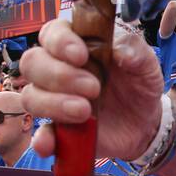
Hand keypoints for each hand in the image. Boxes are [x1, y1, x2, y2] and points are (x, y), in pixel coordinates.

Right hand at [20, 19, 164, 159]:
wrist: (145, 122)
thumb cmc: (138, 83)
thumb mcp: (145, 63)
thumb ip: (134, 50)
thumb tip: (121, 49)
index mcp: (75, 44)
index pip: (52, 33)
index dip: (60, 42)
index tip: (80, 55)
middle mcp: (56, 68)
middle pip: (32, 63)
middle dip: (59, 75)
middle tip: (93, 87)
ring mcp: (52, 100)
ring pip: (30, 96)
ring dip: (54, 104)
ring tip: (85, 111)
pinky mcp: (57, 130)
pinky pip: (39, 134)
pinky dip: (42, 139)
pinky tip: (50, 143)